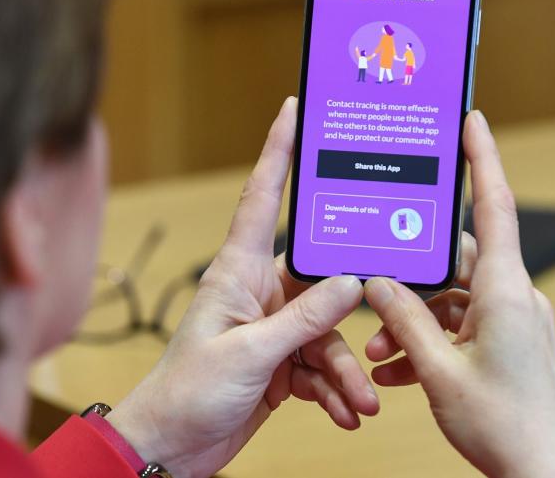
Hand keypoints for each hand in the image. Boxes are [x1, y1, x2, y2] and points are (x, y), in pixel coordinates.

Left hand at [108, 97, 378, 477]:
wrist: (171, 447)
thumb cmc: (187, 392)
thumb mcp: (250, 354)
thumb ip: (303, 320)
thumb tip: (350, 285)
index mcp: (238, 272)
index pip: (261, 198)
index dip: (277, 151)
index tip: (294, 110)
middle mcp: (258, 292)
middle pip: (321, 284)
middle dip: (351, 317)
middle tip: (383, 333)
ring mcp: (271, 328)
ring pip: (328, 334)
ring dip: (346, 371)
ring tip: (360, 402)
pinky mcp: (280, 362)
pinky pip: (321, 365)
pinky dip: (335, 390)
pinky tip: (344, 414)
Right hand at [363, 111, 554, 477]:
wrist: (543, 476)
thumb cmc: (505, 427)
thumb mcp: (440, 370)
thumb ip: (404, 319)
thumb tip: (377, 283)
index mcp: (506, 292)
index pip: (495, 206)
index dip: (483, 159)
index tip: (471, 121)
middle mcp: (514, 299)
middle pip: (455, 261)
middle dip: (408, 280)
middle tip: (373, 300)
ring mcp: (513, 322)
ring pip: (452, 299)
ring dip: (412, 320)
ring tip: (379, 352)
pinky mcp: (509, 344)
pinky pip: (461, 326)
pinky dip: (428, 340)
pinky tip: (397, 370)